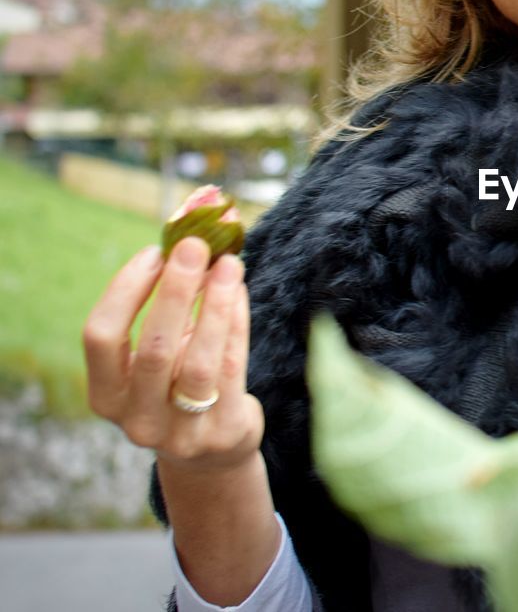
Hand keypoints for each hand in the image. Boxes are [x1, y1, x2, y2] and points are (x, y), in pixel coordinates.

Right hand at [83, 237, 263, 474]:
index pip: (100, 337)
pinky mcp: (222, 432)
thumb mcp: (159, 353)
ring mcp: (181, 431)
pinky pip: (233, 368)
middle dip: (175, 291)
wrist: (210, 452)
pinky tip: (239, 292)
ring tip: (228, 265)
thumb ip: (163, 308)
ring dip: (215, 305)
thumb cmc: (177, 384)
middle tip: (195, 247)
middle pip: (153, 348)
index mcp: (106, 395)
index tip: (154, 253)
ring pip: (199, 361)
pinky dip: (237, 324)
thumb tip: (186, 243)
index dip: (124, 291)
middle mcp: (136, 418)